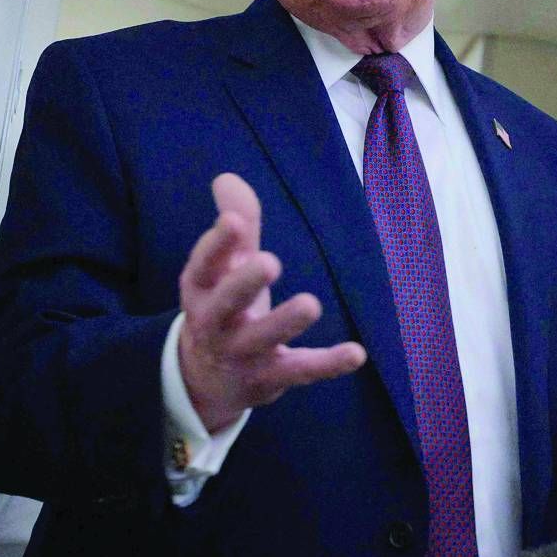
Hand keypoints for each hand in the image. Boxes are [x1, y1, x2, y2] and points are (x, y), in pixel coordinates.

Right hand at [178, 173, 366, 431]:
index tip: (233, 222)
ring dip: (284, 323)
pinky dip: (327, 365)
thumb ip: (235, 226)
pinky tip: (356, 353)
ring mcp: (240, 353)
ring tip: (311, 303)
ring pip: (262, 339)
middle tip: (269, 262)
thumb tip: (227, 177)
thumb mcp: (223, 269)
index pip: (203, 265)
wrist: (205, 379)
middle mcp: (214, 323)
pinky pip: (299, 370)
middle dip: (244, 283)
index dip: (216, 244)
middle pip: (224, 304)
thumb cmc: (222, 307)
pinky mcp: (268, 378)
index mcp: (200, 289)